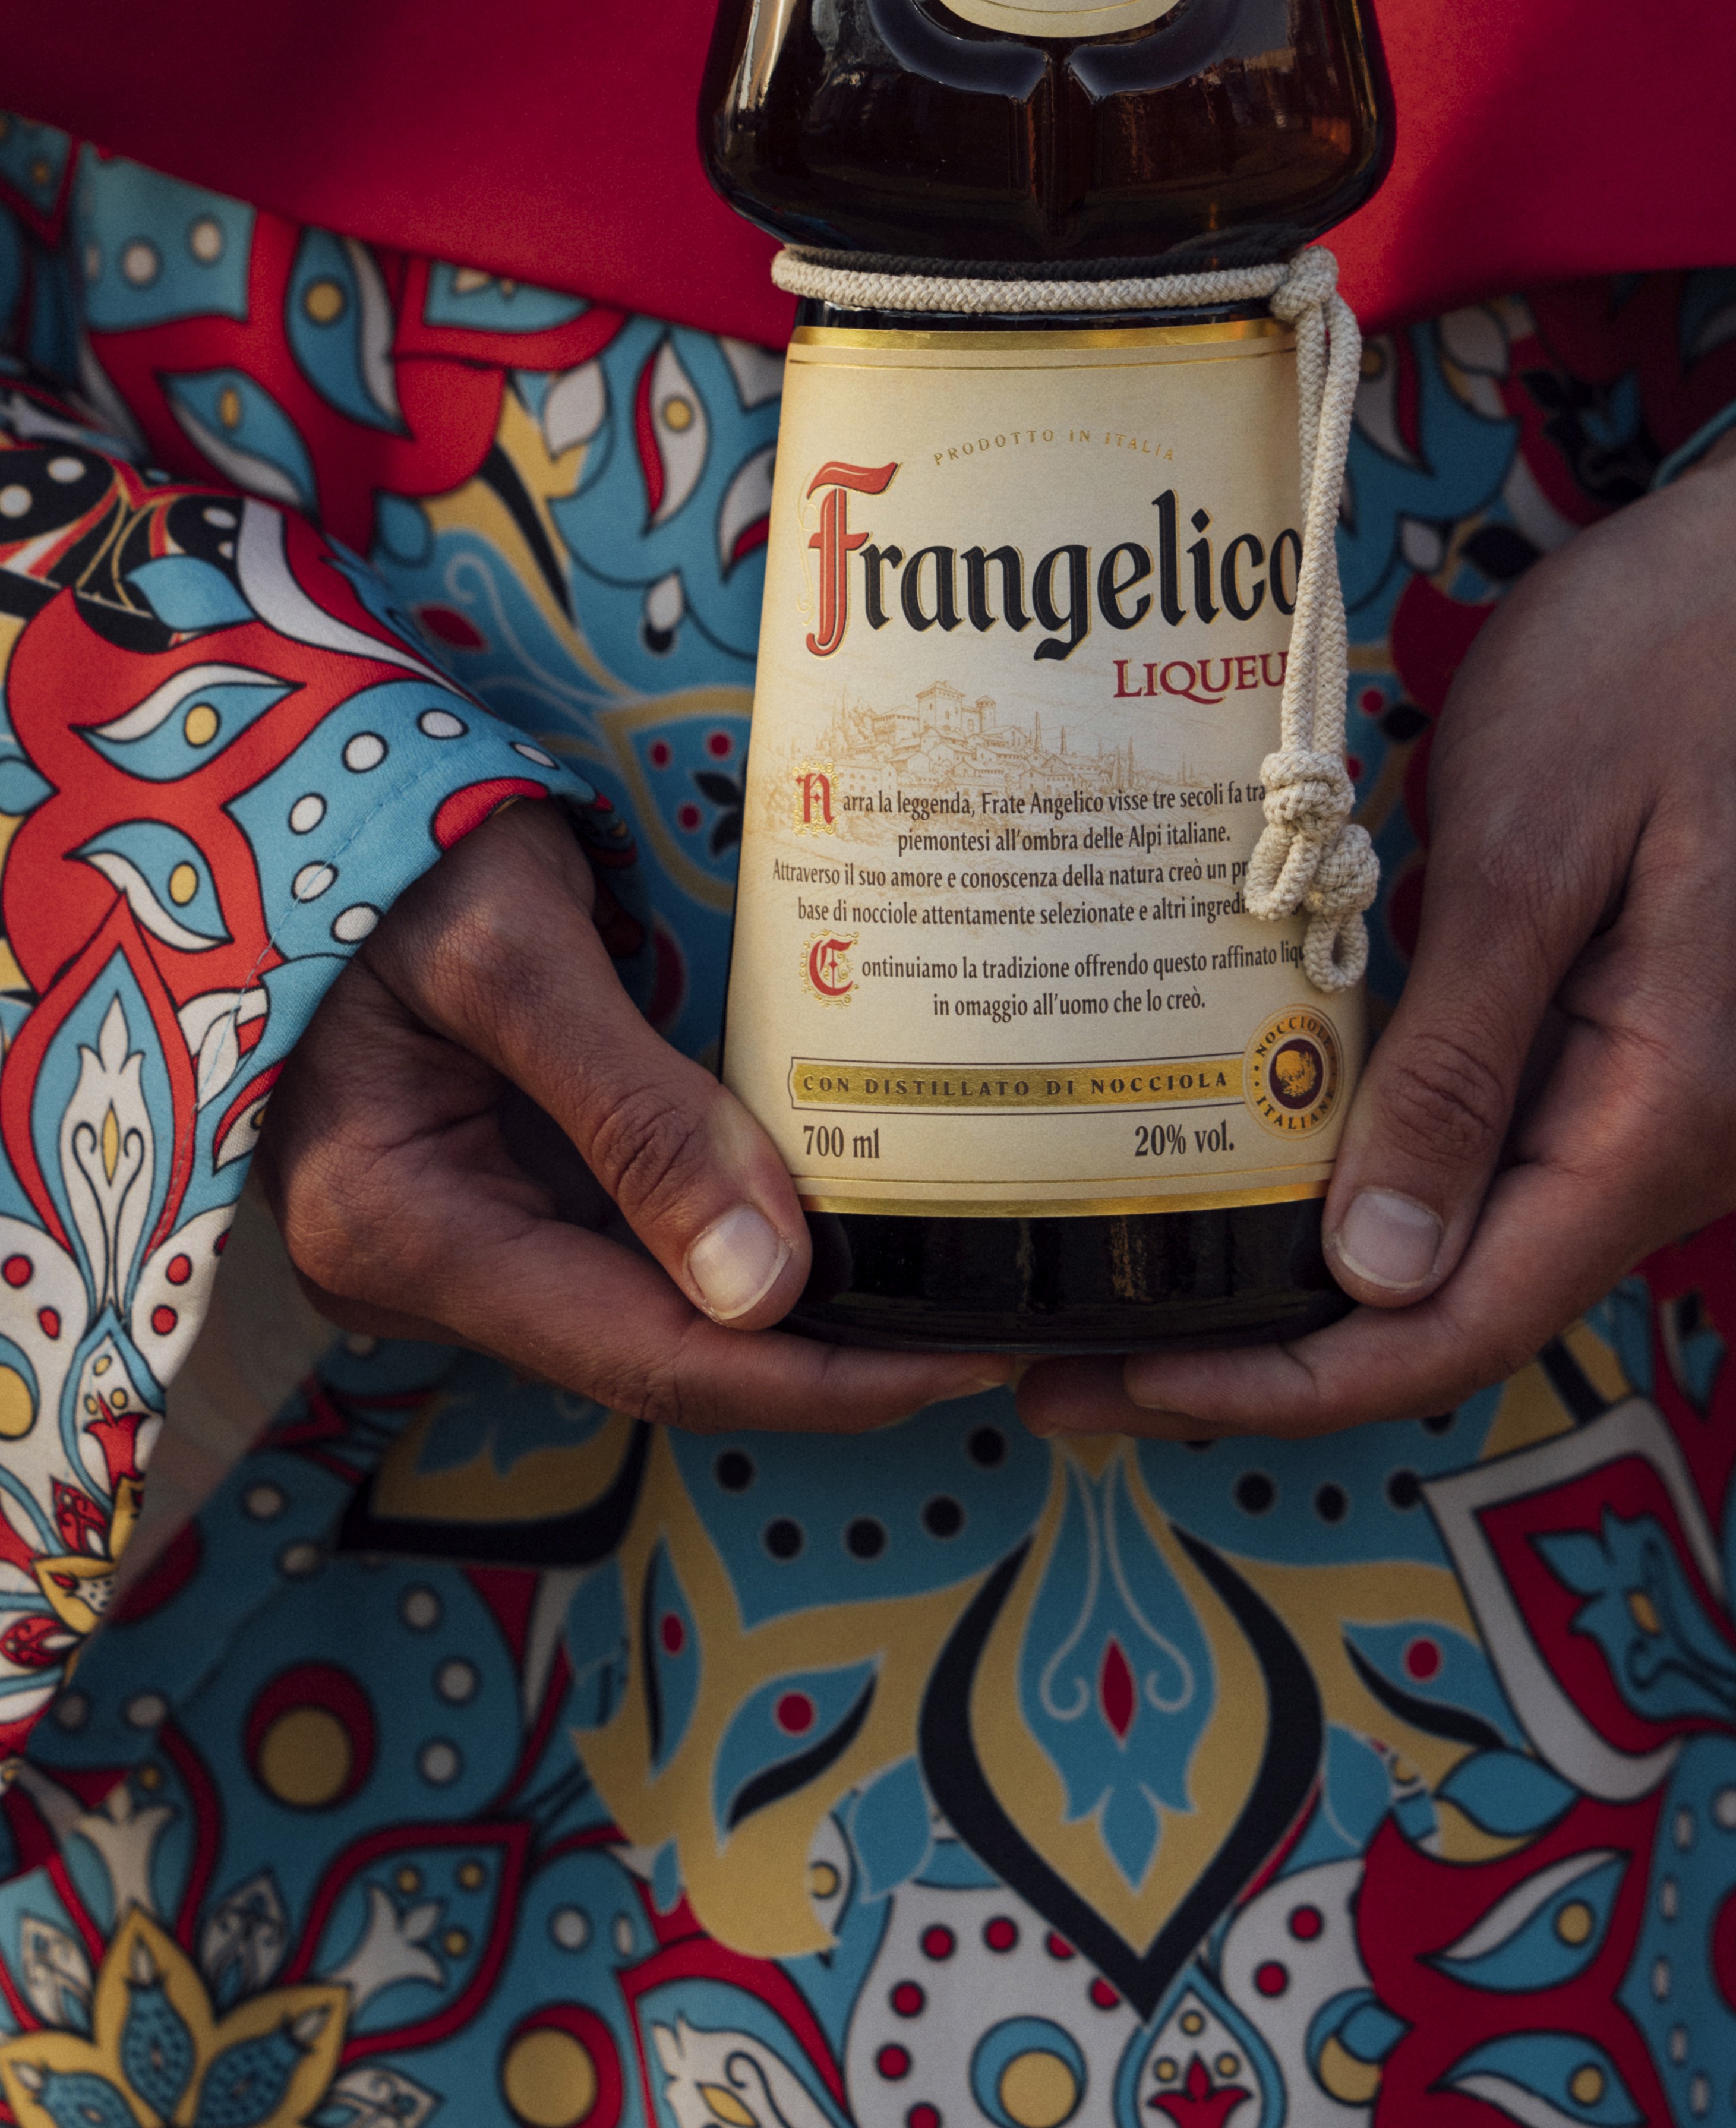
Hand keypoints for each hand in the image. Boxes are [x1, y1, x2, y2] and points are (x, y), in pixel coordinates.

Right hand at [257, 793, 1004, 1429]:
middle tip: (983, 1323)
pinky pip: (623, 1251)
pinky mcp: (484, 1197)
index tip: (954, 1359)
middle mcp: (415, 1271)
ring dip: (784, 1307)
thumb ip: (634, 1114)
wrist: (307, 801)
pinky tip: (832, 1216)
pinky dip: (727, 1244)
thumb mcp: (514, 952)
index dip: (812, 1379)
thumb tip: (767, 1287)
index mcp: (399, 1232)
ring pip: (644, 1313)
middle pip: (651, 1357)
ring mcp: (446, 1243)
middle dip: (820, 1356)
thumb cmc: (400, 854)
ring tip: (935, 1277)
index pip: (645, 1360)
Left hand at [1023, 393, 1735, 1443]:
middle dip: (1263, 1349)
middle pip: (1450, 1310)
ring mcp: (1645, 1096)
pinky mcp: (1614, 1037)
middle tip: (1069, 1351)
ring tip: (1129, 1271)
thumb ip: (1457, 1067)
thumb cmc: (1663, 670)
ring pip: (1459, 1243)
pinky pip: (1481, 1151)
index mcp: (1661, 1121)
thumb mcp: (1527, 852)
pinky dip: (1360, 1178)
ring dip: (1302, 1274)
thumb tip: (1372, 1273)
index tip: (1110, 1385)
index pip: (1455, 1327)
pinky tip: (1247, 1155)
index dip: (1280, 1381)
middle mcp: (1667, 1146)